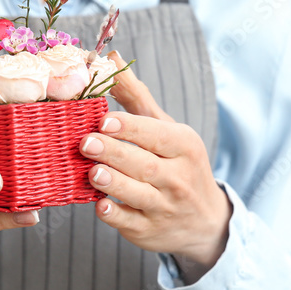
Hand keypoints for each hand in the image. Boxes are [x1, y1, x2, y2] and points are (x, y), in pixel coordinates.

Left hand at [80, 52, 230, 282]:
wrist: (204, 220)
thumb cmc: (178, 163)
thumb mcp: (165, 128)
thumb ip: (135, 96)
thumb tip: (111, 57)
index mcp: (184, 146)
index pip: (156, 135)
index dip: (130, 127)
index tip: (103, 119)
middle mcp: (178, 177)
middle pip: (146, 164)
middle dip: (115, 153)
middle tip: (86, 142)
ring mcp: (165, 207)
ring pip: (139, 195)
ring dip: (114, 183)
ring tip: (92, 172)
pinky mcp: (150, 232)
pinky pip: (131, 223)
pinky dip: (116, 216)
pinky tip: (100, 206)